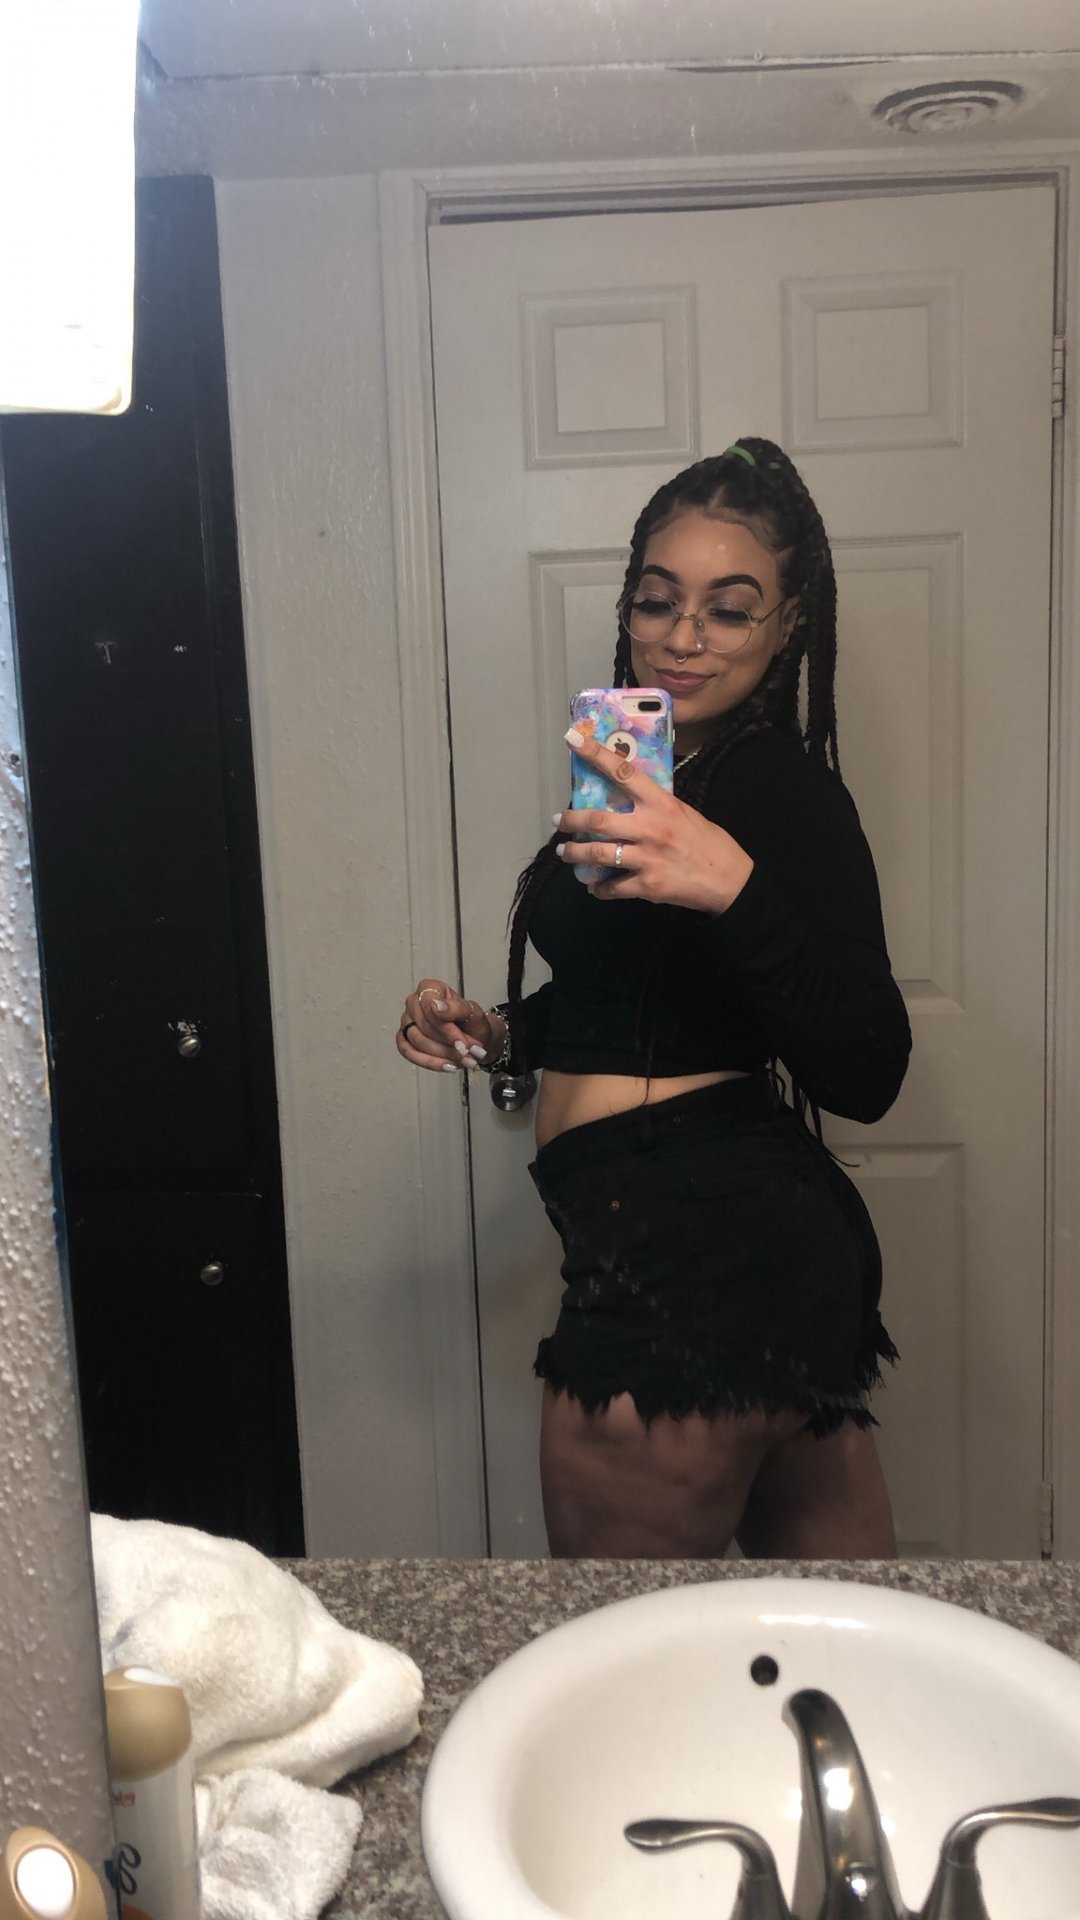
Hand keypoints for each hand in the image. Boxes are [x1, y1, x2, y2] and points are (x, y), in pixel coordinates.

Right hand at [396, 980, 504, 1072]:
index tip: (461, 1042)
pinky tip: (447, 1066)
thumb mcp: (472, 1013)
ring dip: (443, 1055)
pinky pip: (410, 1053)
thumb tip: (435, 1005)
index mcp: (429, 988)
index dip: (446, 1028)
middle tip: (467, 1052)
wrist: (474, 1040)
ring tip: (463, 1059)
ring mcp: (407, 1022)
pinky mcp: (404, 1040)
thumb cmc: (471, 1023)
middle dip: (448, 1044)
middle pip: (424, 1027)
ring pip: (417, 1042)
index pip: (429, 1006)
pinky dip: (430, 1062)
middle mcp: (414, 1003)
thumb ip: (456, 1007)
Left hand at [556, 729, 753, 911]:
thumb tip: (625, 797)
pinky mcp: (647, 885)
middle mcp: (651, 827)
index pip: (622, 772)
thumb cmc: (706, 841)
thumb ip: (654, 805)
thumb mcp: (682, 812)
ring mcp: (647, 857)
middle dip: (572, 820)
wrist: (728, 879)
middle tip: (559, 821)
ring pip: (598, 854)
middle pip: (598, 820)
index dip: (595, 754)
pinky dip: (599, 887)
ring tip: (566, 853)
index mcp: (661, 803)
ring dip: (575, 854)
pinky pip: (612, 887)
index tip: (572, 739)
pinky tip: (595, 885)